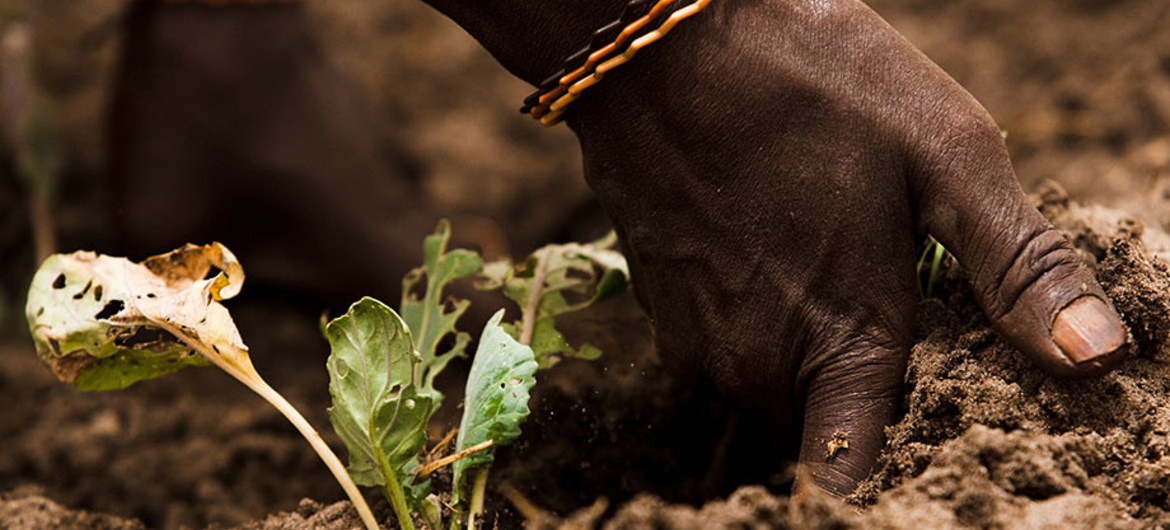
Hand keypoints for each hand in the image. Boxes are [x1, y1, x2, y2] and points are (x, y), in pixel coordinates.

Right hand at [559, 0, 1128, 494]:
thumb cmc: (807, 84)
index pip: (855, 480)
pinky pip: (730, 350)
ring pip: (775, 388)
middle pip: (823, 428)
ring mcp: (696, 344)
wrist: (657, 46)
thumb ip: (1018, 268)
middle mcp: (752, 369)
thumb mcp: (942, 154)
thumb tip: (1094, 356)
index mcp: (837, 345)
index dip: (896, 458)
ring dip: (810, 346)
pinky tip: (776, 239)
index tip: (921, 401)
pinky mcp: (662, 316)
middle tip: (889, 290)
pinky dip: (762, 318)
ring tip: (830, 252)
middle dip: (863, 383)